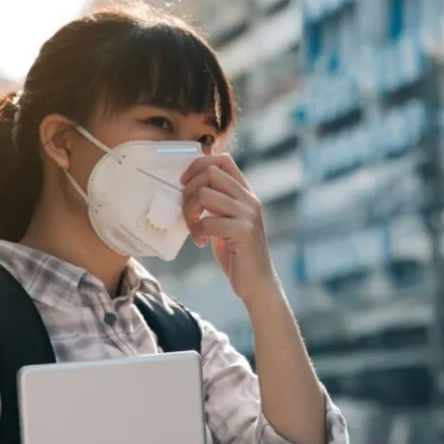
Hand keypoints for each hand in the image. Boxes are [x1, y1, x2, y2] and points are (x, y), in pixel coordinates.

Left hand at [182, 155, 278, 304]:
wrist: (258, 284)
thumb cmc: (237, 254)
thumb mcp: (227, 222)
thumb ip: (216, 204)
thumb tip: (188, 190)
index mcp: (246, 194)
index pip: (223, 160)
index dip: (198, 164)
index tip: (185, 182)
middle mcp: (249, 200)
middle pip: (210, 172)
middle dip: (188, 190)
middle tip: (187, 212)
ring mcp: (247, 215)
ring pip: (205, 194)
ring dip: (189, 212)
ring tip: (193, 228)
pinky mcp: (243, 232)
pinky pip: (207, 221)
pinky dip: (197, 232)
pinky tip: (200, 242)